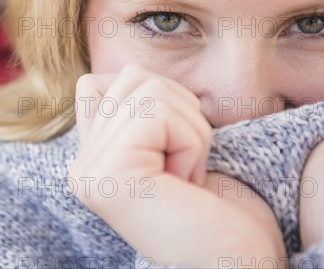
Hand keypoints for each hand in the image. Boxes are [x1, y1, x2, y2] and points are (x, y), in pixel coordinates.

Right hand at [69, 64, 284, 266]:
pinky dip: (191, 141)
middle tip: (188, 166)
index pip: (96, 83)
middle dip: (183, 111)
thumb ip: (139, 112)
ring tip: (189, 177)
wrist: (241, 264)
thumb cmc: (222, 210)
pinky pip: (156, 112)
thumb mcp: (171, 146)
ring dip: (191, 127)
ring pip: (147, 86)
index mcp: (92, 160)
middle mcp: (82, 168)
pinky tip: (189, 184)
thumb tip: (135, 74)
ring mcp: (90, 173)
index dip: (154, 99)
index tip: (174, 148)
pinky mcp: (109, 177)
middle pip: (132, 76)